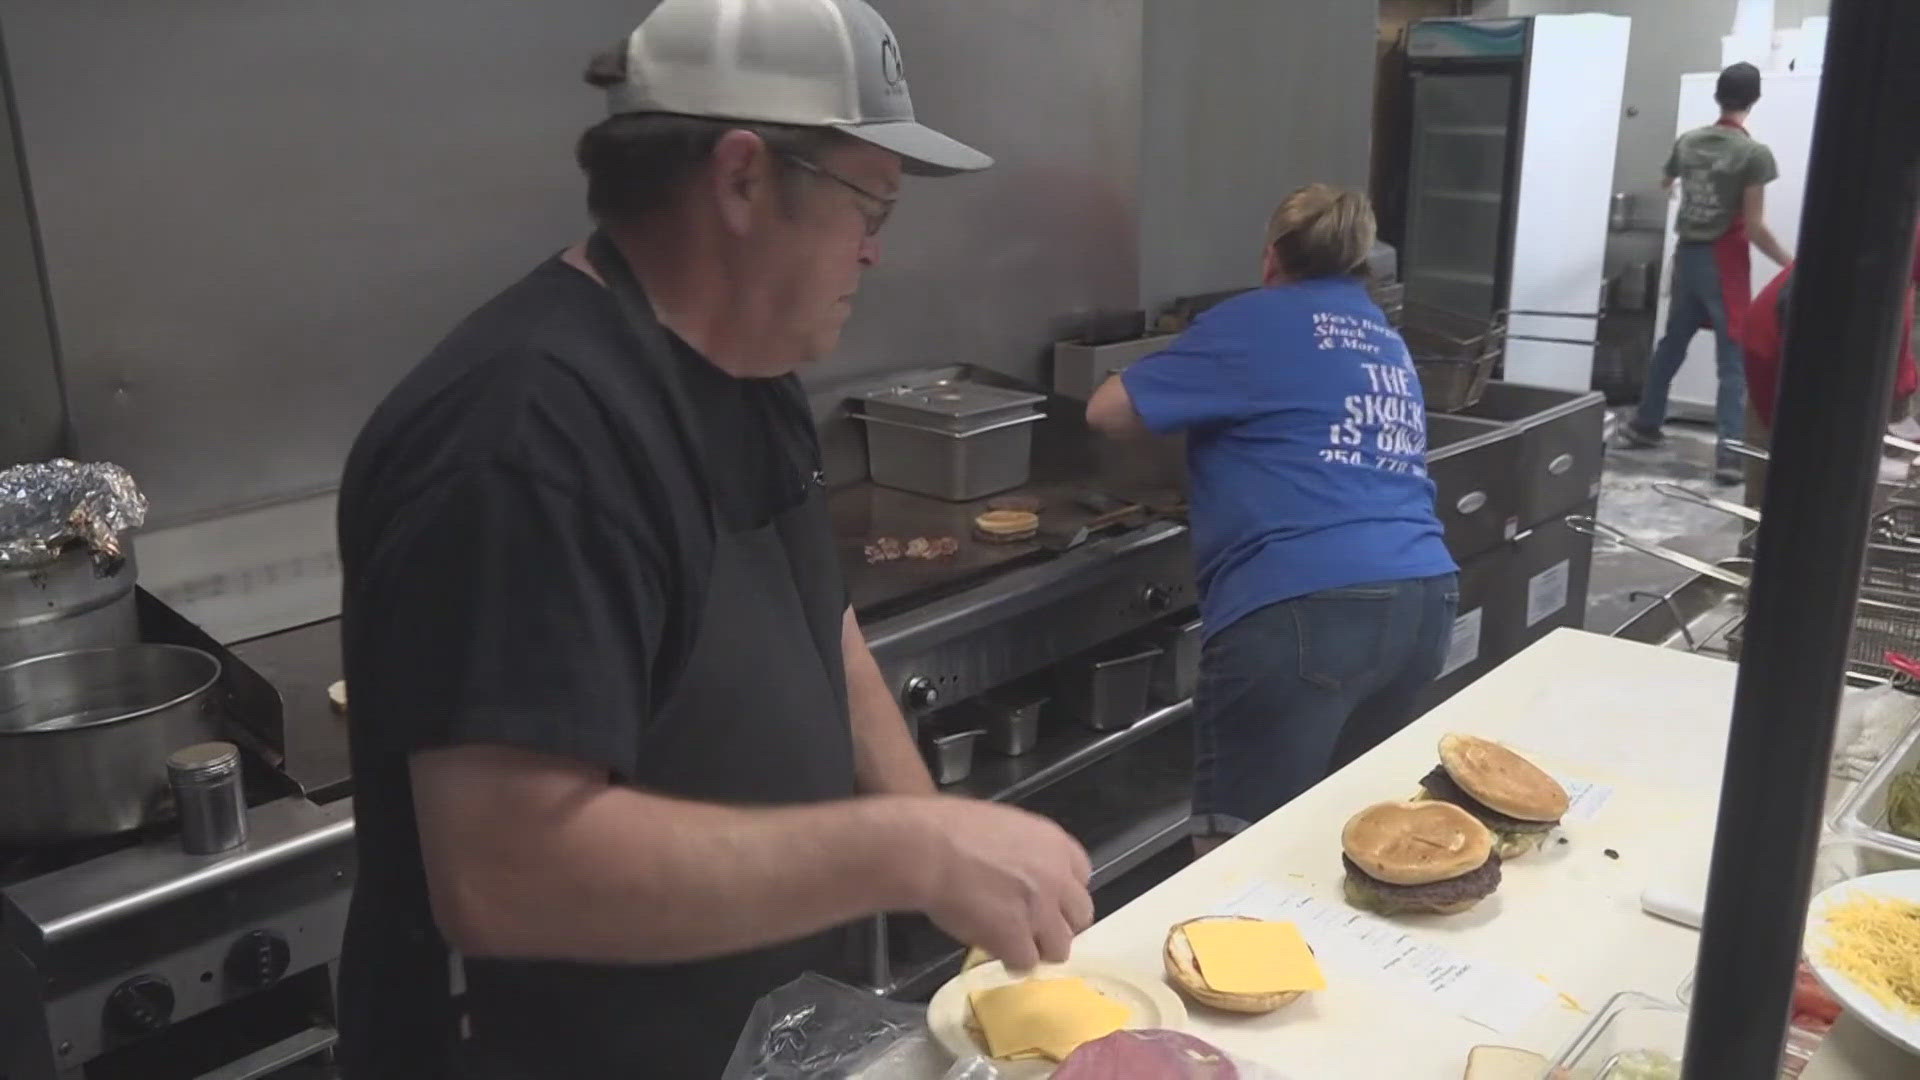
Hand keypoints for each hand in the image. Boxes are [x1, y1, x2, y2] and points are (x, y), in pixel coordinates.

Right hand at [903, 798, 1094, 970]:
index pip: (1082, 877)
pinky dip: (1011, 962)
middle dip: (1058, 924)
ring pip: (1060, 947)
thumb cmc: (950, 828)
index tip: (1047, 900)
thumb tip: (1018, 870)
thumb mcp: (1003, 827)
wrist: (927, 850)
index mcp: (1055, 844)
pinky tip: (995, 954)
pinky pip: (1026, 963)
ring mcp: (1041, 912)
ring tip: (1012, 945)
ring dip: (1038, 948)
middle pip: (1080, 916)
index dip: (1062, 893)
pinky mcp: (1017, 940)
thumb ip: (1024, 852)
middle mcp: (1057, 878)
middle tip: (1032, 927)